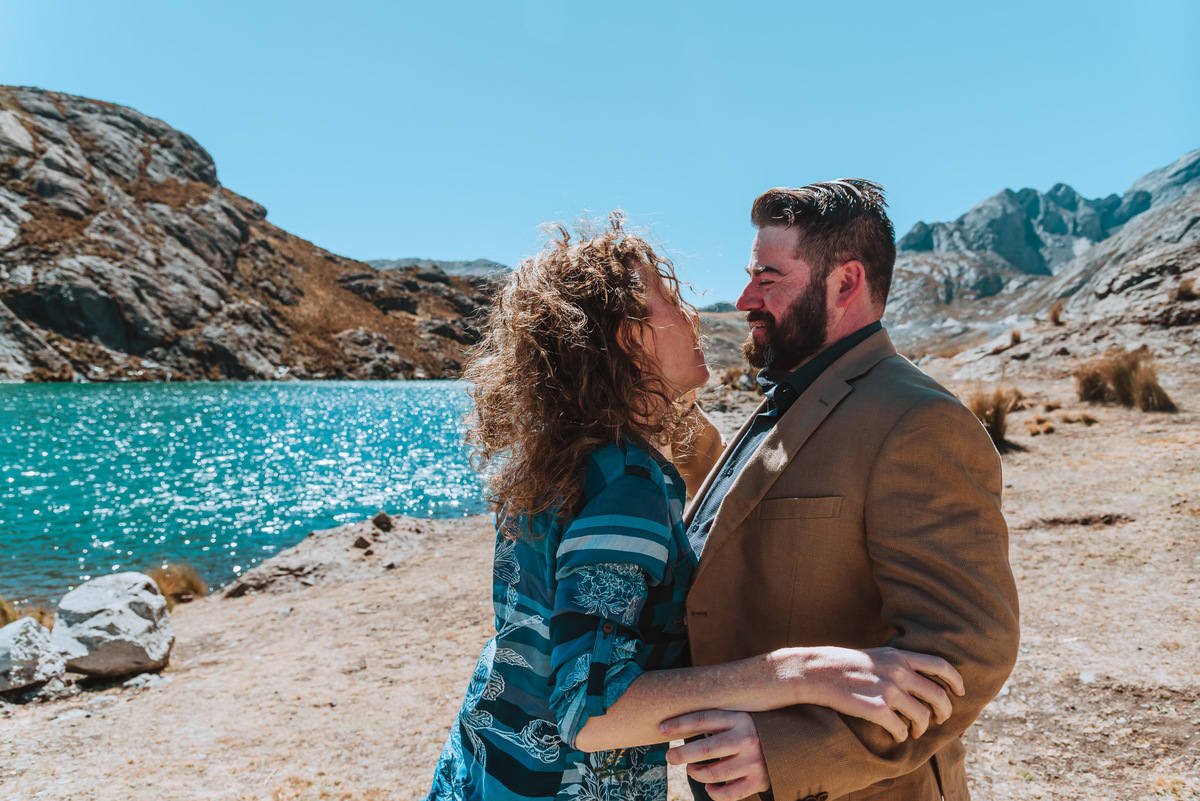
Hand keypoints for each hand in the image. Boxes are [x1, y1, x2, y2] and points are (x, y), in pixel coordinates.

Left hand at [659, 710, 768, 800]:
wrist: (794, 745)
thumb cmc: (757, 731)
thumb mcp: (740, 719)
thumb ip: (718, 723)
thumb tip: (680, 727)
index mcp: (740, 719)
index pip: (704, 719)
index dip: (680, 724)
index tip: (661, 729)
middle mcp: (746, 739)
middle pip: (704, 749)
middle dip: (682, 754)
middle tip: (670, 757)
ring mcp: (753, 761)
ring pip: (713, 773)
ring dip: (697, 773)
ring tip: (692, 770)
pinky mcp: (759, 780)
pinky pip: (729, 793)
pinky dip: (715, 792)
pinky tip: (709, 786)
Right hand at [791, 646, 965, 741]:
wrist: (815, 671)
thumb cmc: (842, 664)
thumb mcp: (874, 654)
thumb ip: (897, 662)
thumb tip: (918, 677)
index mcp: (898, 656)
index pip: (940, 665)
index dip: (956, 680)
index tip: (960, 692)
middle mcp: (898, 671)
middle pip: (938, 695)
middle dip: (944, 712)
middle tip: (940, 719)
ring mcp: (888, 690)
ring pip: (923, 716)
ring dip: (922, 727)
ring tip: (915, 730)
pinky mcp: (876, 709)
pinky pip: (901, 729)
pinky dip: (901, 735)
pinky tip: (896, 735)